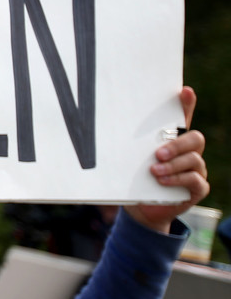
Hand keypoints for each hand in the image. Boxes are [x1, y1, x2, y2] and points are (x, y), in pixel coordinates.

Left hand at [125, 87, 209, 233]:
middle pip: (195, 139)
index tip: (184, 91)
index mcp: (173, 139)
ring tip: (154, 170)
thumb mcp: (131, 158)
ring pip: (194, 160)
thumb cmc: (137, 177)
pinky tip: (162, 181)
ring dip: (173, 165)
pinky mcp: (197, 188)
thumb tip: (100, 124)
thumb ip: (127, 142)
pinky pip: (195, 181)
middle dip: (176, 144)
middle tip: (157, 152)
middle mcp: (189, 152)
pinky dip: (178, 179)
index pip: (184, 117)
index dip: (187, 104)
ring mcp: (196, 170)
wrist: (142, 207)